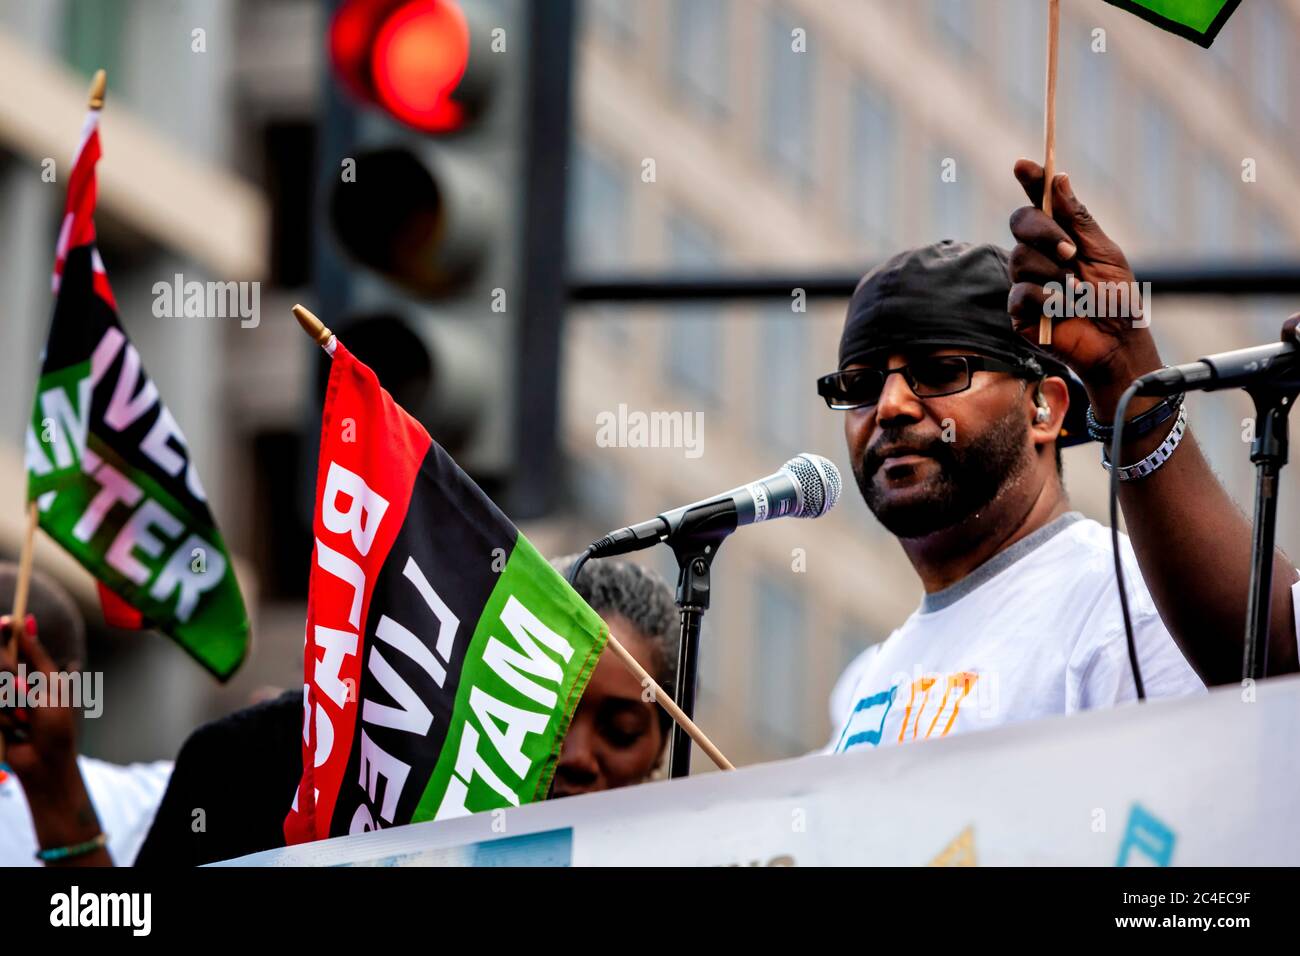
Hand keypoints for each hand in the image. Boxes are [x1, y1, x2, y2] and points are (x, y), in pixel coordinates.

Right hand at [1, 614, 108, 864]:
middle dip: (11, 681)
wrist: (44, 764)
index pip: (10, 644)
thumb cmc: (56, 726)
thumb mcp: (50, 688)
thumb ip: (34, 656)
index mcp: (27, 672)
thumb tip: (26, 621)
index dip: (3, 631)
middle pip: (0, 664)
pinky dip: (4, 720)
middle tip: (24, 693)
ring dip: (11, 705)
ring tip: (24, 721)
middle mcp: (8, 683)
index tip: (3, 622)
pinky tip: (14, 730)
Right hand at [1008, 160, 1162, 412]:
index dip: (1030, 181)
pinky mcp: (1019, 310)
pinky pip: (1020, 292)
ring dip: (1053, 273)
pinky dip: (1045, 298)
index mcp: (1061, 236)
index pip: (1039, 202)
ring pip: (1020, 258)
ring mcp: (1027, 281)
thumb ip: (1078, 219)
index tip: (1023, 165)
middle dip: (1044, 232)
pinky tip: (1062, 308)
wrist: (1116, 343)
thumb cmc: (1116, 299)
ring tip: (1077, 291)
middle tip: (1072, 251)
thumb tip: (1059, 179)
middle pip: (1021, 223)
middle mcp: (1039, 255)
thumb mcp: (1104, 252)